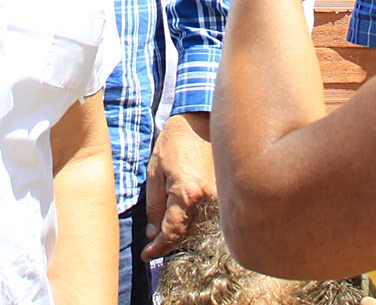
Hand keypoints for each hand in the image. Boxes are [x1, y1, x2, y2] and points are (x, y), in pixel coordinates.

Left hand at [141, 111, 213, 259]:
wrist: (201, 120)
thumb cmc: (176, 141)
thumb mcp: (155, 172)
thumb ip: (154, 206)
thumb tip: (154, 234)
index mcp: (187, 193)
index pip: (172, 233)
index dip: (158, 248)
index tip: (146, 254)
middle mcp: (209, 198)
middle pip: (189, 235)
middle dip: (170, 240)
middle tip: (154, 241)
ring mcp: (222, 196)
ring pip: (202, 228)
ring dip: (185, 232)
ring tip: (168, 228)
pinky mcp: (228, 191)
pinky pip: (212, 216)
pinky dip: (198, 221)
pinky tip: (186, 217)